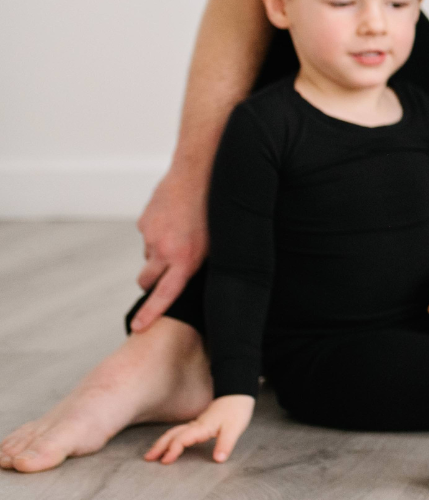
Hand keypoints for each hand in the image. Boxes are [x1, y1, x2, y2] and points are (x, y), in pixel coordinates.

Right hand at [130, 169, 209, 331]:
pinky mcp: (144, 221)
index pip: (164, 295)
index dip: (150, 313)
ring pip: (149, 257)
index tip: (138, 327)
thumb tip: (201, 282)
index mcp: (185, 260)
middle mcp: (164, 250)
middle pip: (146, 281)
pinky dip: (158, 234)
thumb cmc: (217, 209)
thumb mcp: (219, 243)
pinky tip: (175, 220)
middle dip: (152, 283)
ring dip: (159, 254)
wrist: (199, 172)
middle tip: (166, 275)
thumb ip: (203, 264)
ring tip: (182, 235)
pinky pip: (148, 236)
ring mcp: (150, 235)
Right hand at [145, 394, 255, 464]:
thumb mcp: (234, 429)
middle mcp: (195, 426)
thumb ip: (225, 444)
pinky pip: (179, 432)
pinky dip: (170, 438)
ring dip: (161, 442)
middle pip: (172, 435)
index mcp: (201, 427)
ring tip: (152, 453)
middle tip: (147, 458)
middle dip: (158, 446)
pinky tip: (168, 444)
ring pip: (173, 433)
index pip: (181, 439)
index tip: (165, 461)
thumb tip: (218, 459)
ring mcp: (195, 424)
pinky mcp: (198, 424)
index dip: (172, 450)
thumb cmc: (236, 411)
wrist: (238, 395)